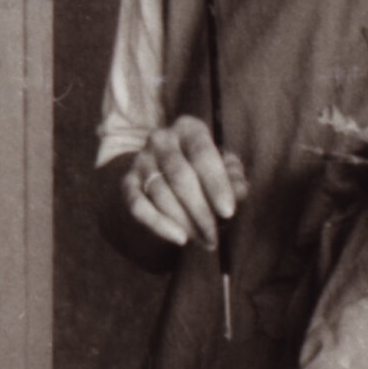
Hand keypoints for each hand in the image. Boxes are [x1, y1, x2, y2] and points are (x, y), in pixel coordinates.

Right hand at [120, 116, 246, 250]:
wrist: (163, 170)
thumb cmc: (203, 169)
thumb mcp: (222, 166)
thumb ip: (234, 177)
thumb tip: (239, 191)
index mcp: (189, 128)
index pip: (203, 154)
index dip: (217, 184)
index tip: (228, 212)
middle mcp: (161, 139)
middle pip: (180, 177)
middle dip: (200, 211)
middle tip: (215, 237)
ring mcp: (141, 160)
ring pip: (161, 194)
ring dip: (184, 222)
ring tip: (204, 240)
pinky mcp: (127, 182)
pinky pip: (139, 206)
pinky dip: (159, 225)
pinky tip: (179, 239)